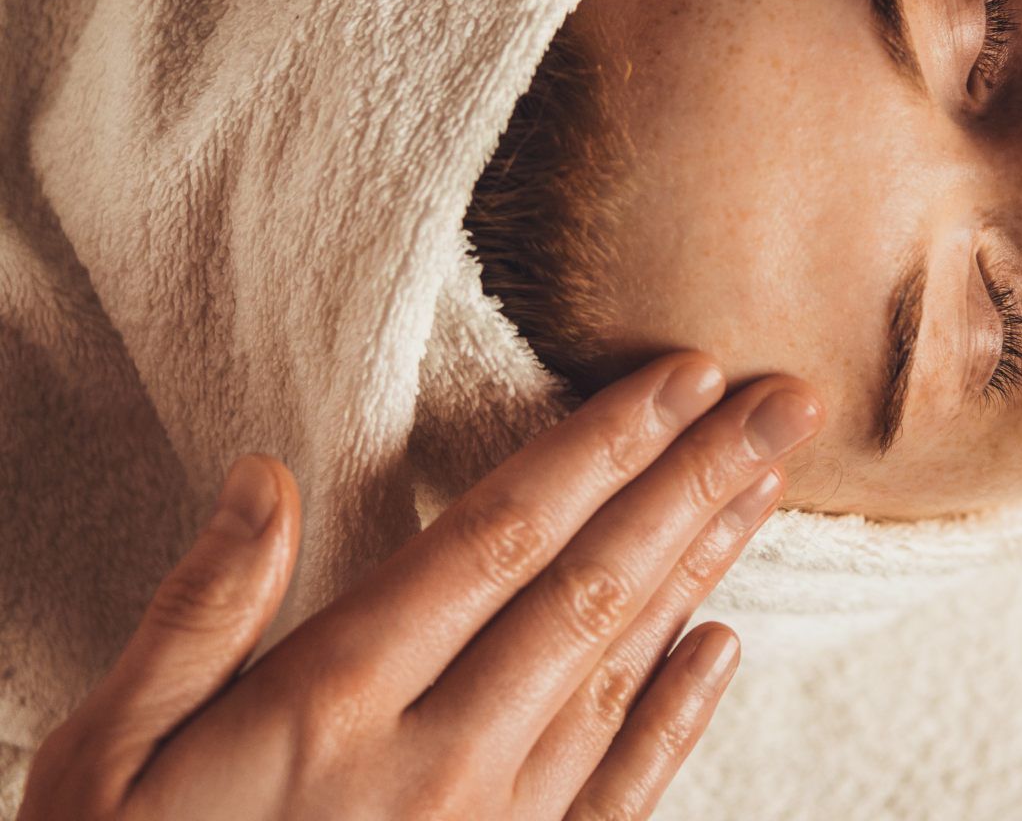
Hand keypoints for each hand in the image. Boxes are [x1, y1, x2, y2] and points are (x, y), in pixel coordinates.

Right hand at [21, 354, 822, 820]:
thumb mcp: (107, 757)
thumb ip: (198, 613)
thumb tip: (266, 477)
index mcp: (334, 701)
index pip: (502, 536)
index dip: (602, 447)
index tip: (680, 375)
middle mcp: (437, 758)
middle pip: (594, 587)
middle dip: (696, 483)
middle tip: (782, 405)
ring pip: (622, 673)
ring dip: (704, 569)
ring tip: (765, 486)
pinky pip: (621, 795)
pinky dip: (680, 717)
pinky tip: (725, 646)